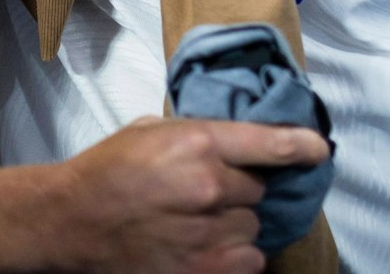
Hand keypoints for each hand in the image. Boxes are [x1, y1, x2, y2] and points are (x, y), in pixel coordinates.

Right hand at [47, 117, 330, 273]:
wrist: (70, 221)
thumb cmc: (107, 170)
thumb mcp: (151, 130)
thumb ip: (199, 134)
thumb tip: (241, 142)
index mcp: (198, 142)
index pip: (271, 144)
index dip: (302, 146)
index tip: (318, 150)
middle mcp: (209, 187)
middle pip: (258, 190)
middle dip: (240, 190)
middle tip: (206, 191)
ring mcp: (207, 233)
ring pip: (253, 227)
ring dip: (235, 224)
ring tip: (199, 221)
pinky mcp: (201, 270)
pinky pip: (248, 262)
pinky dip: (234, 255)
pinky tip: (207, 246)